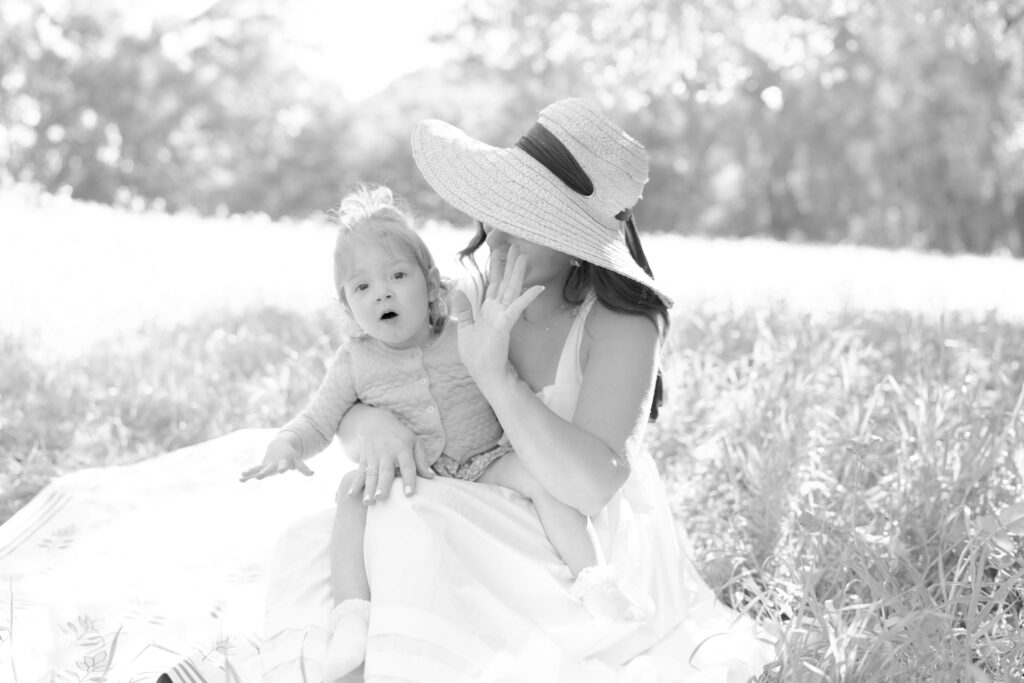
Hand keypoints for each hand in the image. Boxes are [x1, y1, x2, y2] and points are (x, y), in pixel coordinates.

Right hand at [239, 437, 313, 481]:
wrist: (279, 445)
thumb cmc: (291, 456)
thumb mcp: (298, 461)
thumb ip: (304, 468)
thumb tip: (312, 474)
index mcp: (283, 462)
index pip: (284, 466)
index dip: (283, 468)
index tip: (282, 471)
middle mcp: (273, 463)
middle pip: (268, 469)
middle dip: (264, 472)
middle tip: (259, 477)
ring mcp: (266, 465)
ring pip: (257, 469)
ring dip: (251, 472)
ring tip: (243, 475)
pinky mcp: (261, 466)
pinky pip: (253, 471)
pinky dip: (247, 475)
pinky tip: (240, 479)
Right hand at [339, 407, 434, 502]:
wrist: (376, 422)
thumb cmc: (400, 436)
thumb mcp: (414, 442)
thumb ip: (421, 460)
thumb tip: (431, 477)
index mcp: (403, 449)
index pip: (407, 466)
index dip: (409, 480)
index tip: (409, 494)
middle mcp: (387, 452)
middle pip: (385, 471)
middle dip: (383, 485)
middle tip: (381, 498)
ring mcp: (373, 456)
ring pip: (371, 473)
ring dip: (368, 488)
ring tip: (368, 502)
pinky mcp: (363, 459)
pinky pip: (359, 472)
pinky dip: (355, 484)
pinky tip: (351, 495)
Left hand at [453, 243, 544, 386]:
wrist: (485, 374)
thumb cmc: (477, 357)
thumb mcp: (464, 330)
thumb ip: (464, 310)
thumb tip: (459, 290)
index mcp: (488, 311)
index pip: (492, 285)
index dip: (495, 269)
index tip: (497, 252)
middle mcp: (497, 310)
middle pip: (504, 282)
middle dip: (509, 264)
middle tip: (515, 246)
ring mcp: (503, 316)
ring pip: (511, 289)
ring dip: (517, 273)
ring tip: (523, 256)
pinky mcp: (505, 323)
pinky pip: (517, 306)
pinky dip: (527, 296)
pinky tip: (537, 287)